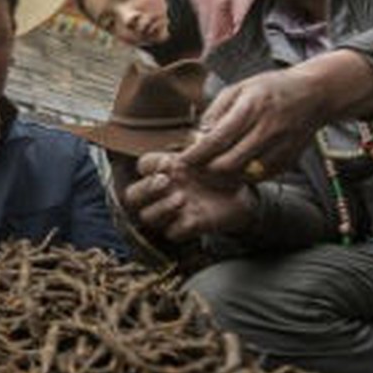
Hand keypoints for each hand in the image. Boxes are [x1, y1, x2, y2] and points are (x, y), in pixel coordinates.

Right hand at [124, 152, 255, 241]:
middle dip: (146, 189)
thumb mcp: (215, 155)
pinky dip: (181, 225)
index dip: (151, 165)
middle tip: (165, 182)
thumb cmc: (222, 170)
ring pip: (147, 216)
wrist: (240, 194)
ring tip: (182, 198)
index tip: (170, 162)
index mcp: (165, 170)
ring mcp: (170, 212)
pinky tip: (195, 216)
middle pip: (133, 196)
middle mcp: (161, 192)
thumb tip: (196, 140)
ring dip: (161, 208)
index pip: (143, 166)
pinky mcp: (184, 228)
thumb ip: (202, 148)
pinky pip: (172, 232)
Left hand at [181, 50, 372, 181]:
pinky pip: (258, 177)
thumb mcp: (239, 88)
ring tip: (211, 168)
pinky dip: (242, 176)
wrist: (314, 94)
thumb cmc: (270, 89)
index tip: (182, 160)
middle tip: (195, 169)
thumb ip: (215, 112)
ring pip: (242, 174)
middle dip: (206, 170)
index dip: (195, 155)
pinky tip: (235, 166)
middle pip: (227, 163)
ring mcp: (279, 147)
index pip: (216, 140)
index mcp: (251, 107)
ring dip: (222, 176)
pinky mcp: (287, 160)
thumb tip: (196, 137)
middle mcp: (266, 129)